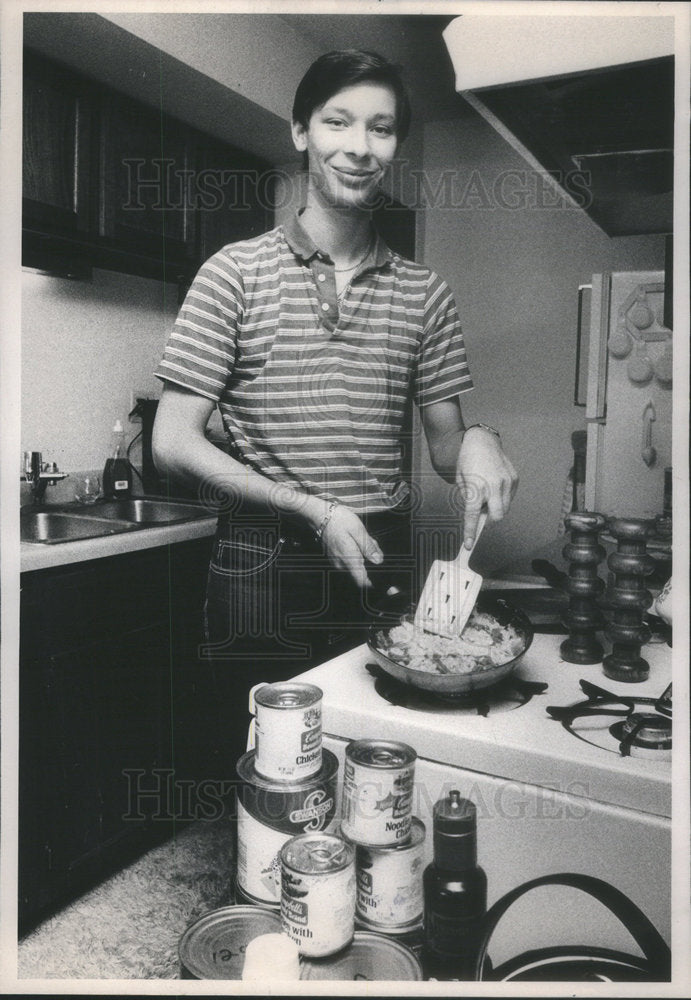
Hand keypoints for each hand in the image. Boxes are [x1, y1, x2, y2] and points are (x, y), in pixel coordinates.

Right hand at [320, 505, 383, 588]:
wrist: (320, 515)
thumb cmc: (339, 521)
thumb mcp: (359, 530)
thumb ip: (369, 548)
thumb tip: (378, 561)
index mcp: (349, 559)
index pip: (362, 582)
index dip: (372, 582)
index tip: (378, 573)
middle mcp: (341, 565)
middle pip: (361, 573)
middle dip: (370, 562)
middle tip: (372, 545)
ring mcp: (336, 563)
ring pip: (355, 567)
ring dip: (363, 557)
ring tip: (363, 541)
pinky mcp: (334, 559)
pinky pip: (348, 562)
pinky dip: (356, 554)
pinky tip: (356, 542)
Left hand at [456, 427, 517, 547]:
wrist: (481, 440)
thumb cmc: (467, 460)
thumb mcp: (461, 481)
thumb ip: (469, 498)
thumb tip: (477, 514)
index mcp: (476, 487)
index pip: (473, 516)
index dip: (471, 532)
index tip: (469, 544)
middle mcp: (493, 486)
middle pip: (497, 516)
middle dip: (490, 521)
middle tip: (482, 516)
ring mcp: (506, 482)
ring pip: (505, 507)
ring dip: (496, 508)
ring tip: (486, 494)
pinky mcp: (514, 478)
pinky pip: (509, 496)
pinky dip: (502, 497)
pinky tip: (494, 486)